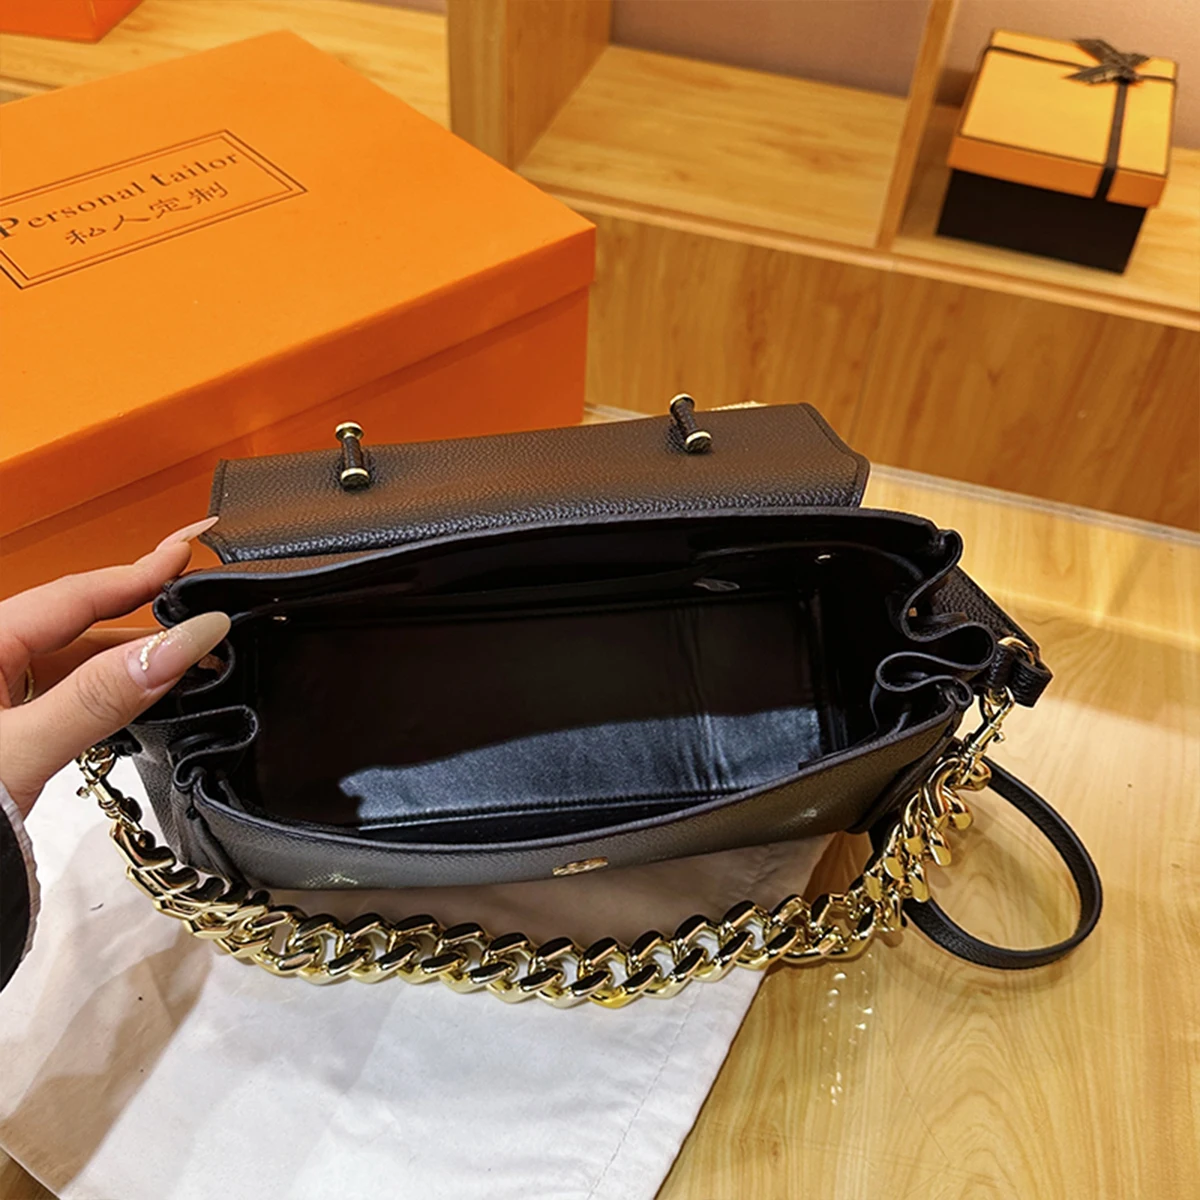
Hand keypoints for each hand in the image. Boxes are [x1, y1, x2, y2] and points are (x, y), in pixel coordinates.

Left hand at [0, 519, 229, 817]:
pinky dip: (116, 696)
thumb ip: (103, 695)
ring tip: (194, 662)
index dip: (141, 568)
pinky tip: (148, 701)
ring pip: (80, 664)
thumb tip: (184, 643)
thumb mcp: (23, 748)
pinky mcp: (11, 734)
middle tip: (208, 613)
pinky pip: (72, 697)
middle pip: (83, 625)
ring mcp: (0, 699)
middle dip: (148, 616)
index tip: (191, 545)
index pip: (77, 593)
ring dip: (137, 662)